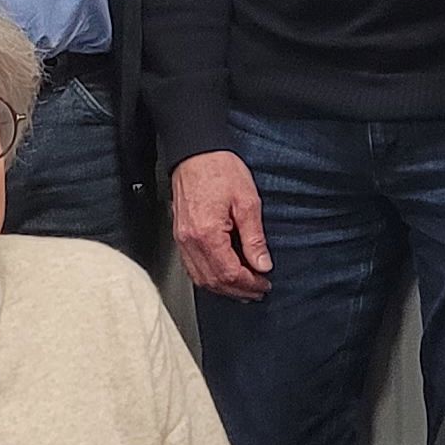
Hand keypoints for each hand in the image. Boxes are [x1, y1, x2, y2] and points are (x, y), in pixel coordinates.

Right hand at [169, 152, 270, 298]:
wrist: (196, 153)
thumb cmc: (220, 170)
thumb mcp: (247, 202)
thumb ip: (254, 237)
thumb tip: (262, 264)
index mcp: (207, 233)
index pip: (229, 273)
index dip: (249, 283)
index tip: (265, 284)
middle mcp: (190, 241)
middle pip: (214, 281)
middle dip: (238, 291)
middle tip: (258, 291)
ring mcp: (182, 240)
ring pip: (201, 278)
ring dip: (223, 288)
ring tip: (244, 290)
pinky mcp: (180, 236)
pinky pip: (192, 267)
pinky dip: (209, 277)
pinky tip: (223, 277)